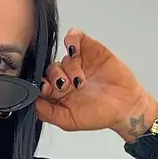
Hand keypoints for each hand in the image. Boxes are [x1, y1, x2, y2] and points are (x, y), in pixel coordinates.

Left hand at [36, 29, 157, 140]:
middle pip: (48, 70)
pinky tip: (75, 49)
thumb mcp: (69, 121)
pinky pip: (74, 37)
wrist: (126, 106)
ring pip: (61, 57)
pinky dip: (71, 39)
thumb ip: (48, 113)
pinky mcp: (89, 48)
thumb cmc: (100, 114)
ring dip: (69, 69)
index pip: (39, 85)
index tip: (47, 90)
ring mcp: (76, 61)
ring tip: (81, 82)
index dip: (40, 86)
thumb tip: (31, 103)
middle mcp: (64, 76)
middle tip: (67, 88)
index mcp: (57, 94)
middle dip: (55, 78)